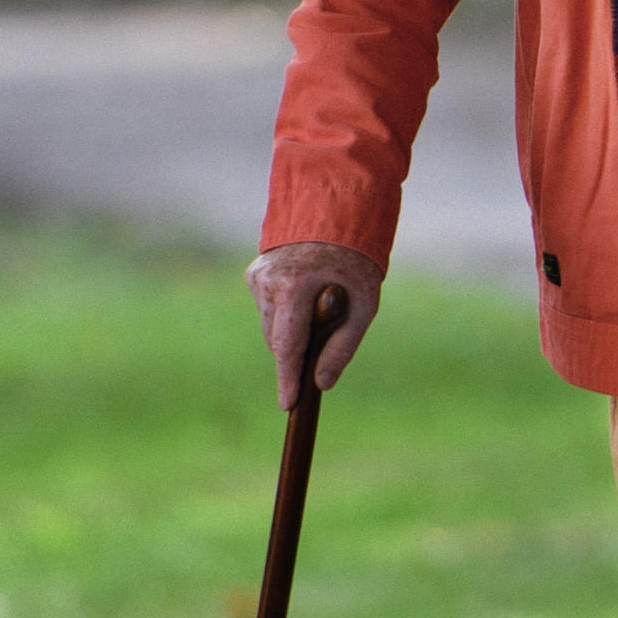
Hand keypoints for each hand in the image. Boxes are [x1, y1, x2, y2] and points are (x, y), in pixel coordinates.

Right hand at [250, 242, 381, 404]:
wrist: (335, 213)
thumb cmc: (356, 261)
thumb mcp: (363, 305)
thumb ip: (342, 346)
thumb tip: (323, 383)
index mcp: (294, 288)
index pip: (287, 346)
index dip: (287, 379)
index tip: (287, 404)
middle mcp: (268, 281)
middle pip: (277, 340)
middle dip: (295, 355)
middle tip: (316, 361)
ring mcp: (257, 275)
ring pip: (271, 326)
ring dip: (290, 331)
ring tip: (318, 311)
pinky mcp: (254, 272)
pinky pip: (267, 308)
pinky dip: (284, 312)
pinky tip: (305, 296)